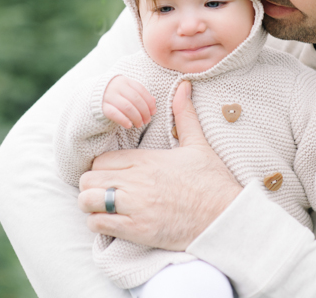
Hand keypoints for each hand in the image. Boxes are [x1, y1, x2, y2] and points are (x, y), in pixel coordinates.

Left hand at [77, 81, 241, 250]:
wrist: (227, 216)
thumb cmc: (212, 182)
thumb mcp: (198, 145)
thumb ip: (184, 115)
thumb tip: (185, 86)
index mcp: (145, 160)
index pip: (100, 160)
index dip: (99, 168)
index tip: (108, 175)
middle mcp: (136, 180)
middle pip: (89, 179)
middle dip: (91, 186)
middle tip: (102, 193)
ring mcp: (135, 205)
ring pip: (88, 200)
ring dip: (91, 205)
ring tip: (102, 208)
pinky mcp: (138, 229)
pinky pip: (99, 224)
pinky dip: (98, 224)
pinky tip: (110, 223)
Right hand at [102, 75, 155, 128]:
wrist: (89, 98)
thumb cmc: (113, 95)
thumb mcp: (125, 91)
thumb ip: (139, 94)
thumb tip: (154, 101)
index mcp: (123, 80)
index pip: (141, 90)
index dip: (149, 102)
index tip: (153, 112)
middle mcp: (116, 86)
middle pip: (136, 99)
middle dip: (144, 111)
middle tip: (147, 120)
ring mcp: (108, 96)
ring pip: (127, 107)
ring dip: (136, 117)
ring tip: (139, 124)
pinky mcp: (101, 106)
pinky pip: (115, 113)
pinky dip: (123, 120)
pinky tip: (129, 125)